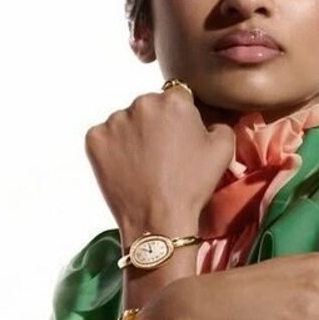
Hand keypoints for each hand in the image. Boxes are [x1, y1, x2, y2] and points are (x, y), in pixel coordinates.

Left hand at [85, 90, 235, 239]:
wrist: (158, 221)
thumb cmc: (191, 187)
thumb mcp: (223, 151)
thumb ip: (219, 123)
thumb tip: (207, 122)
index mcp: (174, 100)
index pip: (177, 97)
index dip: (180, 120)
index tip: (179, 140)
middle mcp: (141, 103)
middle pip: (149, 107)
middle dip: (155, 125)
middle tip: (162, 156)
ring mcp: (114, 121)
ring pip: (126, 122)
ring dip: (133, 137)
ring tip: (143, 166)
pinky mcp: (95, 139)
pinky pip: (104, 137)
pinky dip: (112, 150)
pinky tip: (126, 169)